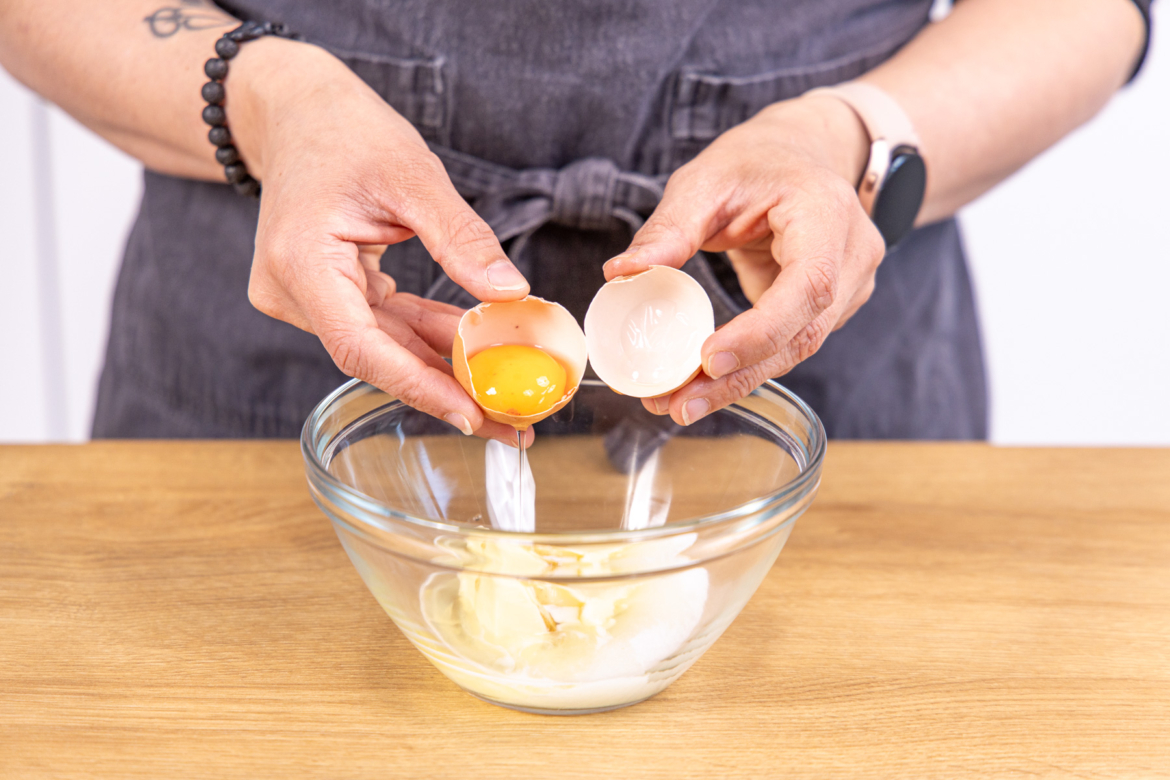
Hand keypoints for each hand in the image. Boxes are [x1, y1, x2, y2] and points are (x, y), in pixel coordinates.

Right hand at [226, 39, 532, 444]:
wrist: (296, 110)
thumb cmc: (344, 130)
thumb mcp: (413, 175)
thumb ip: (461, 238)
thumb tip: (511, 293)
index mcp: (298, 263)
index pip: (360, 347)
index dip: (417, 385)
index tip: (470, 414)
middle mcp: (291, 291)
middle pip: (376, 359)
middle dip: (445, 390)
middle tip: (509, 424)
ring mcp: (304, 296)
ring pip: (383, 347)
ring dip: (441, 368)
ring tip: (504, 396)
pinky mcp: (324, 293)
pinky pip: (382, 324)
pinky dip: (426, 335)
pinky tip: (474, 350)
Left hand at [603, 93, 885, 425]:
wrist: (800, 155)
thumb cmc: (754, 163)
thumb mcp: (704, 181)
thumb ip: (668, 229)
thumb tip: (621, 273)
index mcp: (827, 213)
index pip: (807, 286)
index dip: (761, 331)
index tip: (708, 359)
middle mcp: (852, 254)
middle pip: (803, 333)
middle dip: (739, 376)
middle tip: (680, 404)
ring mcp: (851, 284)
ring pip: (798, 349)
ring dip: (739, 381)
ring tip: (680, 402)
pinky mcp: (833, 307)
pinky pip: (790, 344)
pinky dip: (747, 367)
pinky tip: (703, 384)